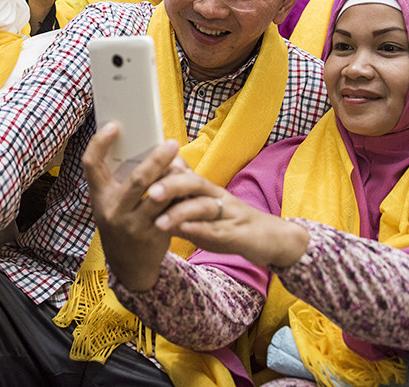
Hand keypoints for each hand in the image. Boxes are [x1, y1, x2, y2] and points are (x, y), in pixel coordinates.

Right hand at [82, 123, 182, 290]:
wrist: (129, 266)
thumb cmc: (121, 224)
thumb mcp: (111, 204)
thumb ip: (120, 182)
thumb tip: (144, 147)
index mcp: (99, 197)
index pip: (91, 165)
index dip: (99, 143)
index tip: (114, 126)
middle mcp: (112, 210)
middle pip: (137, 179)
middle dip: (156, 159)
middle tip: (171, 144)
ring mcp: (133, 225)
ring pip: (158, 194)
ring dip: (173, 176)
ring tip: (182, 163)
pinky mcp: (153, 234)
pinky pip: (170, 209)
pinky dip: (179, 194)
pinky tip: (187, 184)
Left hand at [148, 173, 308, 267]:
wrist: (271, 237)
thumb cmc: (229, 222)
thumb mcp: (203, 210)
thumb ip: (180, 199)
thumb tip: (153, 185)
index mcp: (205, 189)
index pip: (182, 173)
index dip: (161, 171)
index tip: (136, 172)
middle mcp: (217, 196)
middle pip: (193, 183)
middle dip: (170, 186)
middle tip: (148, 193)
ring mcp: (229, 214)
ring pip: (205, 207)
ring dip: (181, 212)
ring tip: (159, 221)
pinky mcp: (239, 233)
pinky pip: (218, 231)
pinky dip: (201, 232)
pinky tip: (185, 234)